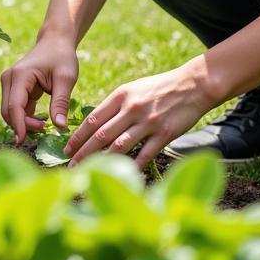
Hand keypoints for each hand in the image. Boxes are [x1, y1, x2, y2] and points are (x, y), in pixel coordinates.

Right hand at [0, 36, 78, 142]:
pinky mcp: (14, 88)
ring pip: (10, 112)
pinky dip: (25, 118)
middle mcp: (9, 79)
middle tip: (45, 130)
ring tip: (45, 126)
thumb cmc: (62, 57)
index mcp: (20, 76)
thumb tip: (59, 127)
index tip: (24, 142)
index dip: (19, 125)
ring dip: (23, 123)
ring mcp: (9, 83)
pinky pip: (16, 109)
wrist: (55, 42)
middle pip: (8, 111)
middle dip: (23, 126)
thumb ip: (60, 103)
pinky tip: (41, 121)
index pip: (14, 106)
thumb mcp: (66, 79)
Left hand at [64, 63, 212, 168]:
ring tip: (90, 171)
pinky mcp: (165, 134)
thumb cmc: (158, 88)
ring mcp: (148, 122)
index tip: (66, 148)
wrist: (192, 85)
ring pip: (119, 146)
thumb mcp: (132, 89)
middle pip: (101, 134)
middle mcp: (131, 109)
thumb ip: (114, 106)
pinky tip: (122, 174)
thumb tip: (94, 124)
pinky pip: (145, 154)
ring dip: (102, 160)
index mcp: (120, 96)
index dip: (78, 136)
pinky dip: (133, 165)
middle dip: (83, 152)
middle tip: (70, 165)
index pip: (92, 119)